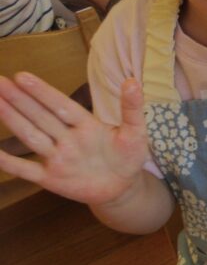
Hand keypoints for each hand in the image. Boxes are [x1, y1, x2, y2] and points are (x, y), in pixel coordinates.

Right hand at [0, 73, 149, 205]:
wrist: (123, 187)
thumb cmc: (128, 155)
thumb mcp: (136, 131)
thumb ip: (132, 108)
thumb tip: (132, 81)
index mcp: (86, 124)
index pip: (61, 105)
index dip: (43, 92)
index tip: (23, 76)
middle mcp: (67, 138)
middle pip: (40, 116)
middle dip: (19, 99)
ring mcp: (57, 158)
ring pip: (31, 137)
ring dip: (12, 120)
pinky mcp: (51, 179)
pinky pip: (27, 170)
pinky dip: (10, 162)